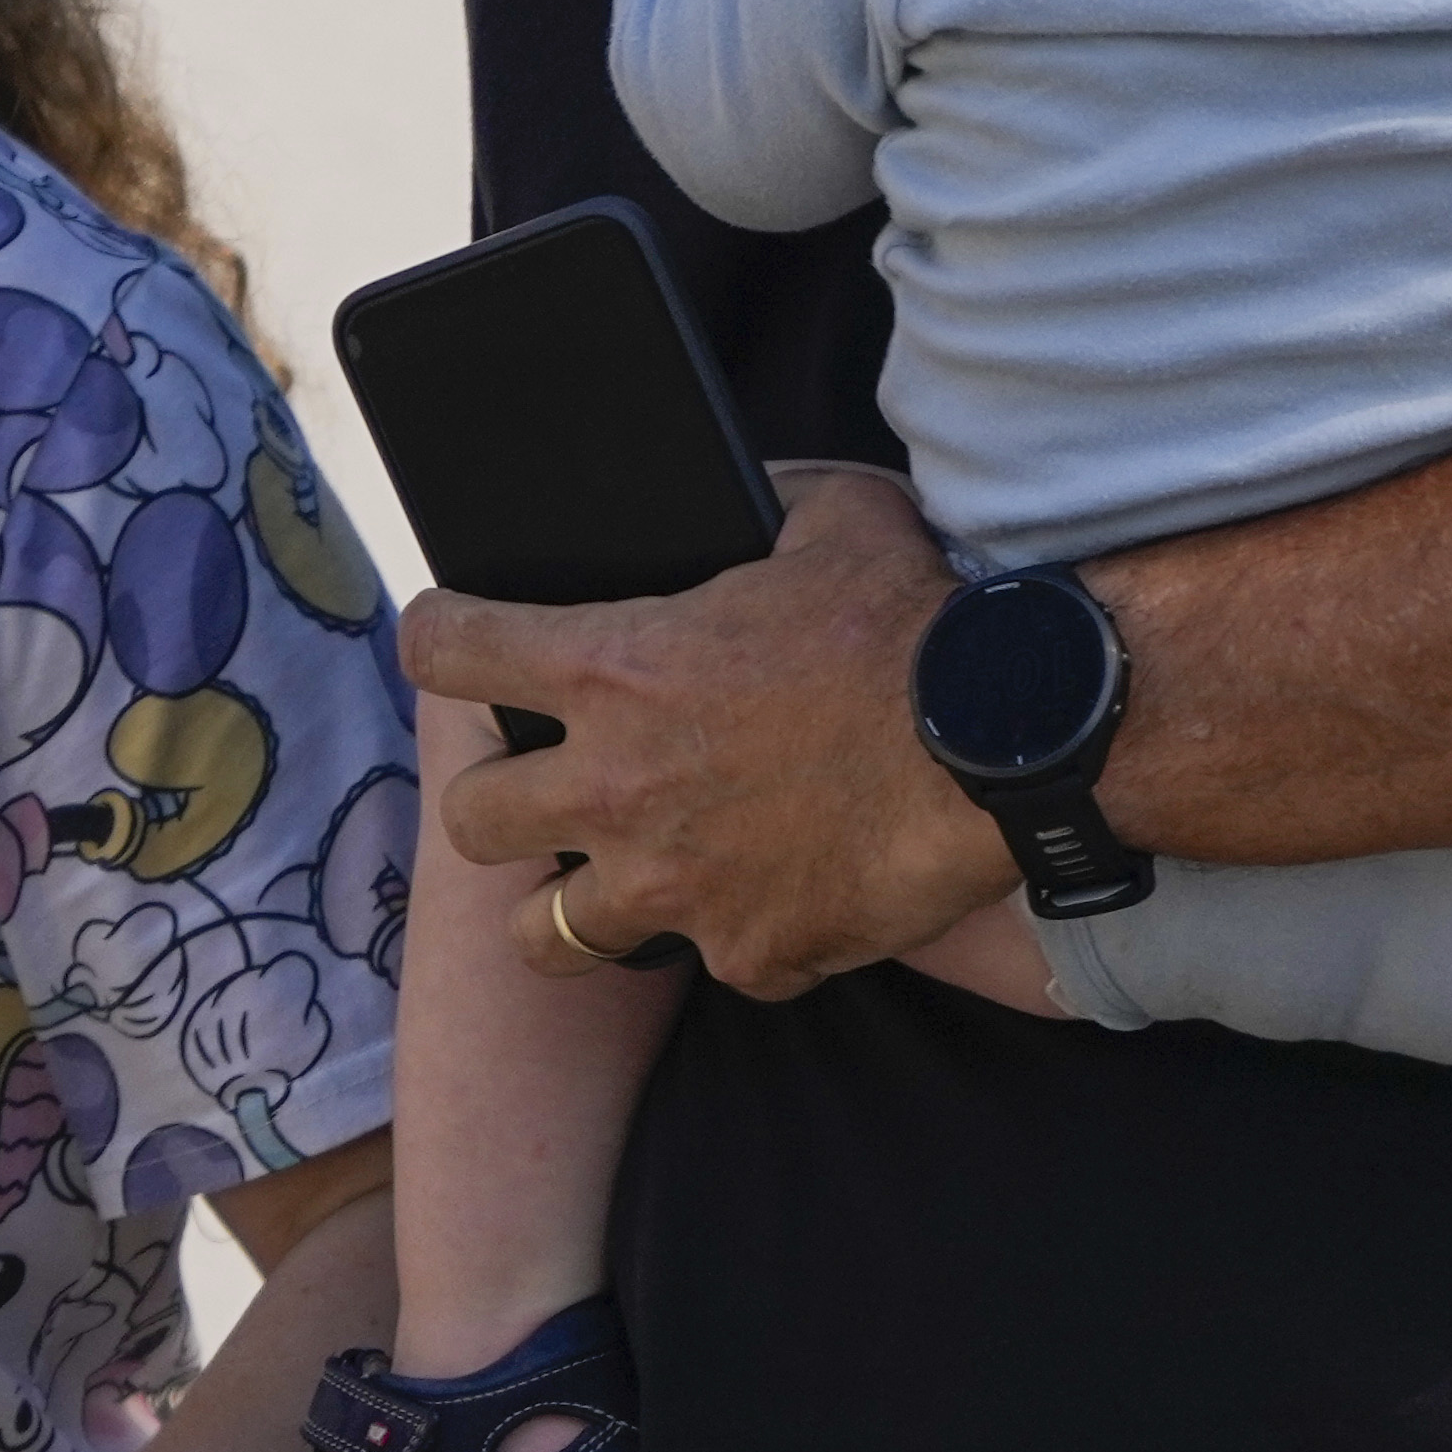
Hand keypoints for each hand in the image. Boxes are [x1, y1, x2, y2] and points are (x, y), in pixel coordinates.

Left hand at [403, 460, 986, 993]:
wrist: (1012, 741)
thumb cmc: (920, 618)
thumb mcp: (831, 516)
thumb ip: (757, 505)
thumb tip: (740, 495)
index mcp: (614, 669)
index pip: (447, 652)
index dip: (439, 639)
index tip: (452, 642)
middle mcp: (618, 790)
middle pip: (469, 822)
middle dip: (498, 801)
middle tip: (550, 786)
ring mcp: (677, 887)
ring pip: (547, 937)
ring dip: (577, 906)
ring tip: (627, 880)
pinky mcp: (750, 953)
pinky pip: (716, 956)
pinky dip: (742, 930)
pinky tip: (789, 894)